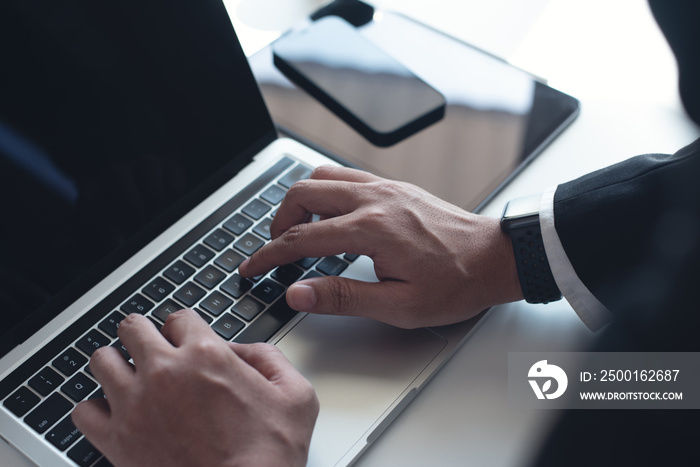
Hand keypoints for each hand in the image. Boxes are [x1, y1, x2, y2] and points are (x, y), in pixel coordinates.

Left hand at [71, 310, 318, 466]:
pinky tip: (114, 414)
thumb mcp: (296, 396)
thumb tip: (242, 350)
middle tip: (150, 348)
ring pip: (101, 360)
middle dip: (142, 334)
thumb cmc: (269, 455)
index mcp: (207, 356)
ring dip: (115, 363)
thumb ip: (270, 358)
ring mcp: (136, 405)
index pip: (179, 318)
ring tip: (128, 375)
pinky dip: (95, 410)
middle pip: (132, 328)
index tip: (185, 340)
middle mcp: (165, 373)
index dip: (184, 328)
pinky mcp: (117, 440)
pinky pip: (83, 411)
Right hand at [239, 166, 521, 327]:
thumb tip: (299, 293)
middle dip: (278, 221)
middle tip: (277, 249)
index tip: (252, 268)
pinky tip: (330, 216)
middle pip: (303, 193)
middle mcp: (374, 199)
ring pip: (322, 176)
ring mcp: (385, 187)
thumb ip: (343, 297)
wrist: (495, 258)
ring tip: (299, 231)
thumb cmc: (456, 283)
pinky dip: (325, 192)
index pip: (301, 237)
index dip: (268, 255)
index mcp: (371, 229)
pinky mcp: (394, 186)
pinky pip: (346, 176)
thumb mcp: (399, 305)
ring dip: (300, 201)